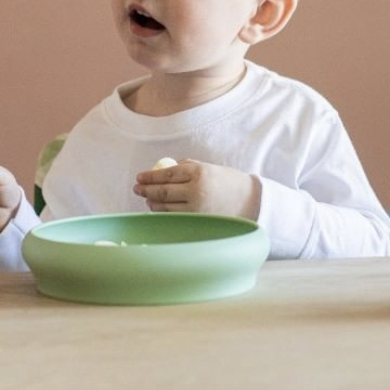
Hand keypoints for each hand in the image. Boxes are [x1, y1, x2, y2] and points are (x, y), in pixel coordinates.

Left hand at [133, 160, 261, 219]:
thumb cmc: (227, 181)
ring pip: (167, 207)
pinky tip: (158, 209)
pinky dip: (164, 214)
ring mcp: (198, 208)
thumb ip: (186, 167)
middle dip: (146, 189)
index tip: (139, 177)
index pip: (167, 174)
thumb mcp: (208, 168)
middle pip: (164, 191)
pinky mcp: (200, 222)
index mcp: (199, 171)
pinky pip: (176, 218)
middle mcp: (197, 190)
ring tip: (146, 199)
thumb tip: (161, 171)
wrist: (252, 201)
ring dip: (153, 203)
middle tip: (137, 188)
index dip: (150, 176)